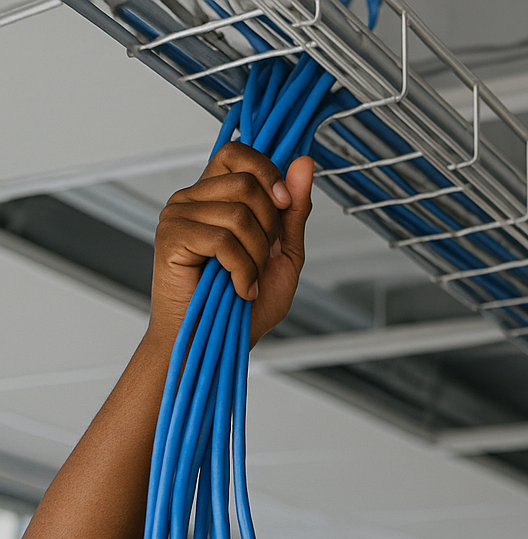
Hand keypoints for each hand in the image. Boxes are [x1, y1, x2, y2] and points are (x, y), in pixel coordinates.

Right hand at [148, 141, 312, 347]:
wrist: (216, 343)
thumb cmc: (243, 306)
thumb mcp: (284, 256)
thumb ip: (294, 212)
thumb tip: (303, 162)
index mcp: (218, 196)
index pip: (239, 153)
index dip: (268, 172)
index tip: (284, 203)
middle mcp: (194, 199)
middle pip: (246, 183)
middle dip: (268, 228)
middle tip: (260, 261)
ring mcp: (179, 215)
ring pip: (238, 213)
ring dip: (256, 256)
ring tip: (247, 279)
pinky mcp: (171, 237)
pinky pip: (222, 240)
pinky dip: (242, 271)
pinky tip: (238, 289)